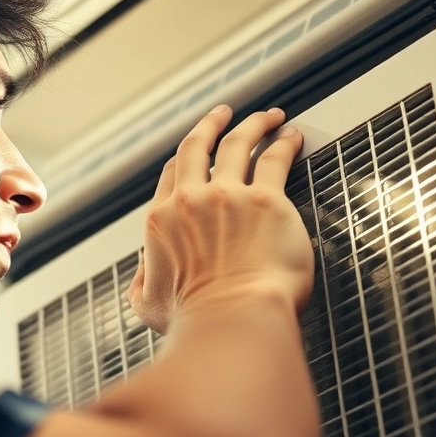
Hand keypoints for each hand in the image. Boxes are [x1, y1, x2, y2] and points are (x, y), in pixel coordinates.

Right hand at [128, 106, 313, 332]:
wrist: (232, 322)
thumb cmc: (195, 321)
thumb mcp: (147, 305)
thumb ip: (142, 281)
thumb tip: (145, 269)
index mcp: (162, 221)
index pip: (172, 173)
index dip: (187, 157)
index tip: (199, 150)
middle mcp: (191, 201)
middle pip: (198, 146)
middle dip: (211, 124)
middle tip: (224, 113)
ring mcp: (229, 197)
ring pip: (238, 144)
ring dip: (252, 124)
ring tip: (268, 116)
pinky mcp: (267, 202)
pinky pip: (275, 159)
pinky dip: (283, 143)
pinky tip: (293, 137)